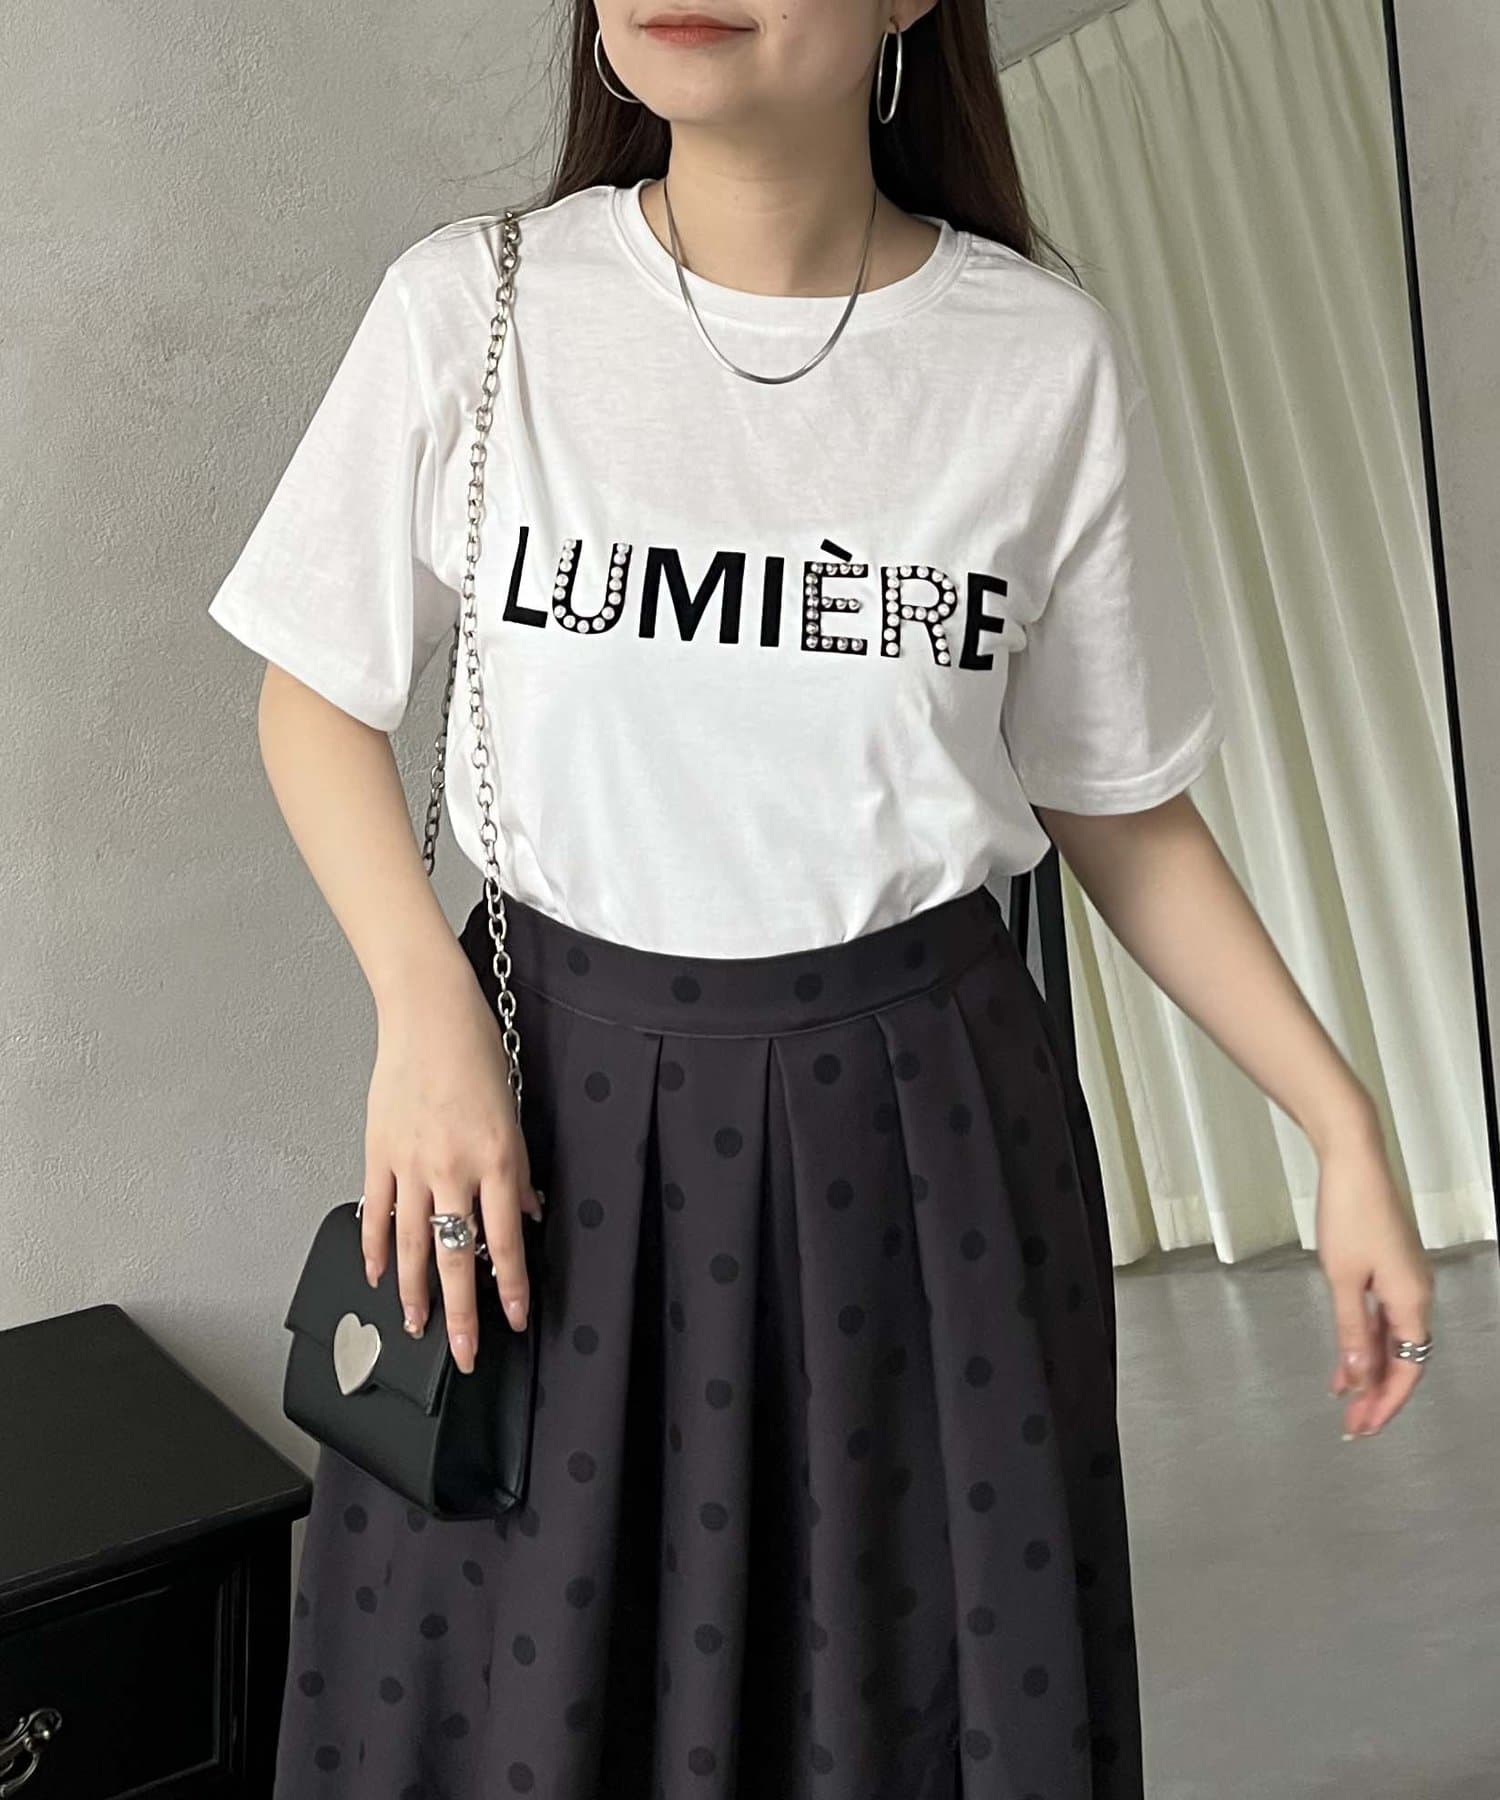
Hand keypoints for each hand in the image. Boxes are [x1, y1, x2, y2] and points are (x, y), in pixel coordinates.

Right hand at [360, 953, 543, 1373]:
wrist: (431, 1014)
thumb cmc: (477, 1054)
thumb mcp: (514, 1113)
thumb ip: (518, 1172)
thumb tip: (525, 1215)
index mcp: (497, 1160)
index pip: (504, 1242)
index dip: (509, 1288)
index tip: (513, 1321)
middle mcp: (454, 1169)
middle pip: (455, 1257)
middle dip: (460, 1312)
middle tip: (462, 1353)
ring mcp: (411, 1165)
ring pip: (409, 1246)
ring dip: (413, 1294)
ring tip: (417, 1327)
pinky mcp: (379, 1153)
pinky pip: (376, 1212)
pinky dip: (374, 1249)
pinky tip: (376, 1276)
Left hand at [1315, 1124, 1434, 1437]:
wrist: (1353, 1162)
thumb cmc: (1349, 1213)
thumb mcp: (1343, 1278)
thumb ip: (1350, 1330)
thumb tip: (1358, 1377)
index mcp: (1412, 1301)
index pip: (1407, 1369)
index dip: (1386, 1402)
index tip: (1364, 1427)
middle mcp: (1416, 1295)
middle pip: (1402, 1359)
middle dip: (1377, 1394)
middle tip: (1352, 1425)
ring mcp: (1404, 1281)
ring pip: (1390, 1340)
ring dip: (1368, 1368)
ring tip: (1344, 1400)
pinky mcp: (1389, 1268)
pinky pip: (1381, 1317)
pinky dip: (1363, 1339)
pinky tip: (1344, 1359)